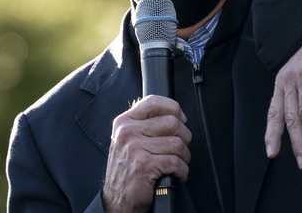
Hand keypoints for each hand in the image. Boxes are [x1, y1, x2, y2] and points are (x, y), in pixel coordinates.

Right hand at [102, 95, 191, 212]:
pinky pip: (176, 162)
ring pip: (177, 143)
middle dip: (184, 137)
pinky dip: (182, 171)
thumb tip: (174, 114)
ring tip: (179, 163)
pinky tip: (177, 174)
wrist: (117, 200)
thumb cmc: (127, 170)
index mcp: (124, 122)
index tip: (181, 119)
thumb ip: (145, 124)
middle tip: (181, 148)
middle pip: (172, 122)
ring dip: (184, 157)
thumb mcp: (128, 140)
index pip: (154, 101)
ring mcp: (135, 148)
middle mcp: (127, 132)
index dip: (174, 108)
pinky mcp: (144, 165)